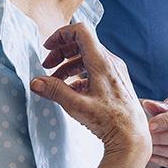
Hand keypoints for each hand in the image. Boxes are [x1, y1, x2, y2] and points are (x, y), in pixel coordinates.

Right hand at [30, 22, 150, 161]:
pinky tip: (71, 89)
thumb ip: (55, 91)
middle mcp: (111, 62)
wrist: (132, 137)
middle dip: (61, 51)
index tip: (48, 47)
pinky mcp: (116, 81)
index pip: (81, 31)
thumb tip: (35, 82)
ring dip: (68, 64)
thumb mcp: (77, 106)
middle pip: (82, 43)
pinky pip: (95, 69)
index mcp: (102, 62)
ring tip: (55, 80)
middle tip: (47, 65)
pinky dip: (79, 74)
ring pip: (88, 57)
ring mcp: (115, 71)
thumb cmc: (109, 121)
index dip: (61, 34)